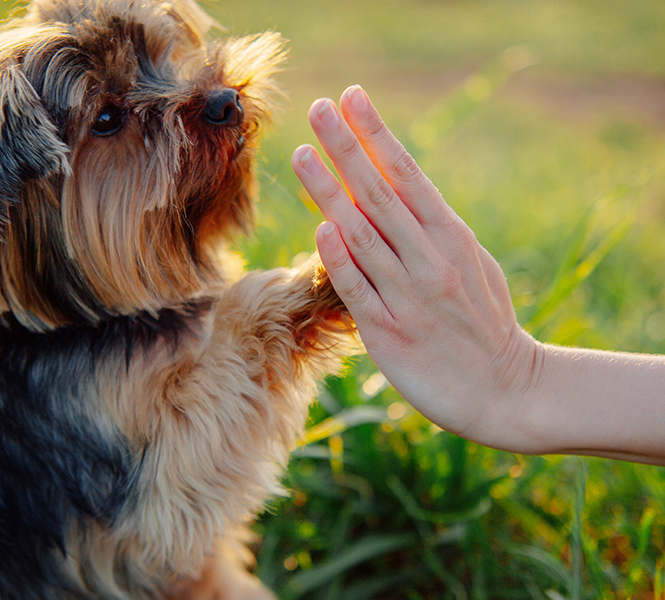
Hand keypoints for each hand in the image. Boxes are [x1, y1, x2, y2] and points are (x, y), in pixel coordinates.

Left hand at [291, 85, 541, 451]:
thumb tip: (395, 193)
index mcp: (453, 237)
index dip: (377, 135)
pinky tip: (321, 227)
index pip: (408, 175)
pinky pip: (359, 289)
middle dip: (347, 148)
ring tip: (302, 154)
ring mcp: (410, 296)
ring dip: (330, 192)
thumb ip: (434, 231)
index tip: (351, 98)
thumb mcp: (471, 265)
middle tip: (318, 108)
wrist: (507, 392)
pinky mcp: (391, 334)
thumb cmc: (484, 323)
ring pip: (363, 235)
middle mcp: (431, 260)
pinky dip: (340, 258)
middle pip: (380, 194)